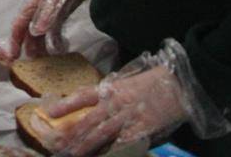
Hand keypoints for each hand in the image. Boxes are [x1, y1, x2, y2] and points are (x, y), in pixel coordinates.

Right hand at [10, 0, 101, 57]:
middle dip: (29, 49)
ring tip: (49, 63)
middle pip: (29, 33)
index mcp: (33, 5)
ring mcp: (50, 13)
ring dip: (43, 47)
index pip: (19, 26)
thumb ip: (48, 13)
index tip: (13, 59)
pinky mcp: (62, 14)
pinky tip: (62, 49)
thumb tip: (36, 33)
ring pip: (42, 34)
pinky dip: (57, 41)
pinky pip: (55, 31)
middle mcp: (38, 10)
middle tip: (34, 68)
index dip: (14, 42)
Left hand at [35, 39, 230, 155]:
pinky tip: (103, 155)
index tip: (49, 112)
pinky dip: (112, 150)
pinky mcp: (143, 130)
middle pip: (88, 121)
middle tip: (55, 144)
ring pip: (101, 135)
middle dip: (70, 134)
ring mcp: (129, 119)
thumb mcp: (127, 81)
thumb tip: (93, 103)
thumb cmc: (154, 81)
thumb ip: (110, 93)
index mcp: (111, 89)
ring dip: (85, 147)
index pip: (82, 96)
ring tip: (71, 154)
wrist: (181, 84)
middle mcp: (116, 104)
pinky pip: (123, 144)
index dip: (65, 105)